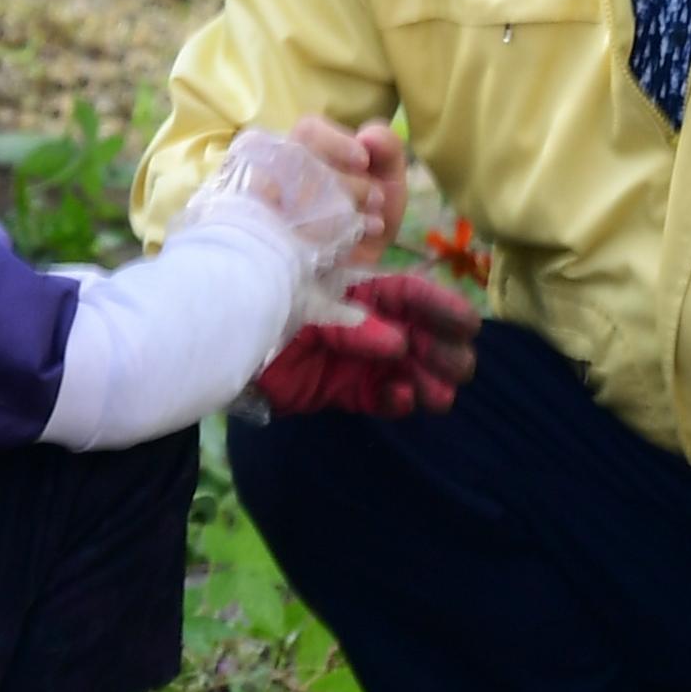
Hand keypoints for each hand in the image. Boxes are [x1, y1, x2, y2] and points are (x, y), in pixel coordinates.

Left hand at [254, 272, 480, 419]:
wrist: (221, 341)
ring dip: (428, 381)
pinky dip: (393, 401)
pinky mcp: (339, 391)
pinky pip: (375, 398)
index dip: (442, 306)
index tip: (469, 324)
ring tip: (441, 395)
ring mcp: (354, 358)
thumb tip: (399, 345)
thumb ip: (355, 326)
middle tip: (460, 367)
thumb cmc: (267, 303)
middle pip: (419, 335)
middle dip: (444, 350)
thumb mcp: (309, 304)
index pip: (410, 295)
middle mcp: (365, 323)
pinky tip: (402, 399)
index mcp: (360, 290)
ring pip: (405, 371)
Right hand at [281, 114, 403, 263]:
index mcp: (307, 148)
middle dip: (346, 183)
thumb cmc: (370, 205)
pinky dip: (332, 239)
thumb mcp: (387, 175)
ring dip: (342, 212)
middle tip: (376, 199)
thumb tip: (368, 136)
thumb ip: (387, 147)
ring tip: (374, 225)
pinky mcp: (276, 241)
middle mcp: (279, 172)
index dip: (336, 143)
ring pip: (293, 201)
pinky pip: (295, 236)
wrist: (361, 260)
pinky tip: (356, 244)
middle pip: (299, 165)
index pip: (308, 131)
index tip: (364, 160)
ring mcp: (271, 207)